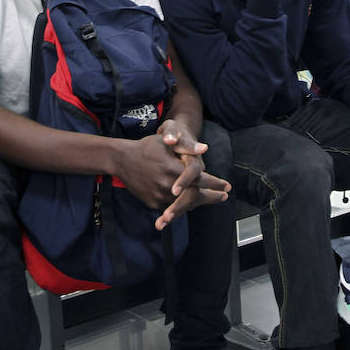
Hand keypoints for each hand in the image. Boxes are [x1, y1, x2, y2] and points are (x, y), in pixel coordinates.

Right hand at [114, 121, 229, 229]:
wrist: (122, 159)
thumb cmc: (147, 147)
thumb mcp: (167, 142)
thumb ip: (187, 146)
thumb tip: (205, 149)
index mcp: (173, 170)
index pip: (200, 180)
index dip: (215, 184)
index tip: (227, 186)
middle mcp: (167, 186)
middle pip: (195, 196)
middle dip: (211, 197)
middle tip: (224, 196)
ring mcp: (158, 196)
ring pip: (184, 204)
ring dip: (199, 202)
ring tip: (213, 199)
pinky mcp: (152, 203)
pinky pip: (171, 207)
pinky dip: (183, 206)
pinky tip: (193, 203)